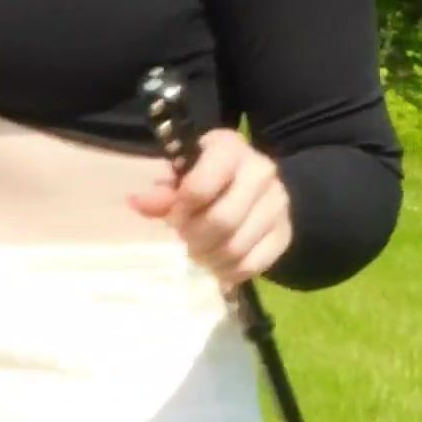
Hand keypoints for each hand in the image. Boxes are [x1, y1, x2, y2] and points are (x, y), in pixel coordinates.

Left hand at [129, 127, 292, 287]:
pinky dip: (230, 272)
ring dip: (210, 258)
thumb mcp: (184, 175)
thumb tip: (137, 202)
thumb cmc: (209, 177)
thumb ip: (163, 192)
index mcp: (230, 149)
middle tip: (185, 241)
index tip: (174, 218)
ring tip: (200, 254)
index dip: (181, 209)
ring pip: (237, 247)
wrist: (256, 187)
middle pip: (222, 221)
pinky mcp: (284, 234)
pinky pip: (253, 264)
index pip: (201, 185)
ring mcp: (278, 204)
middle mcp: (261, 172)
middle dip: (195, 238)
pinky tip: (218, 266)